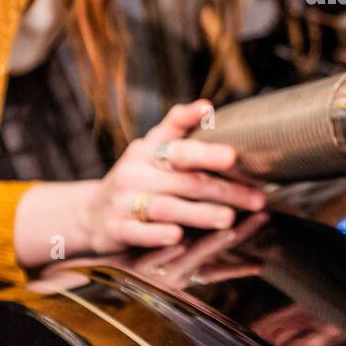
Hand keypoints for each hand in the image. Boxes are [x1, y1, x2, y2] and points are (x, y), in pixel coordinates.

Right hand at [77, 100, 265, 254]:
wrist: (90, 212)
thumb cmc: (136, 180)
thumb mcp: (151, 152)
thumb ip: (179, 132)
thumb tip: (209, 109)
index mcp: (148, 150)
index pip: (175, 137)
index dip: (196, 131)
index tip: (218, 128)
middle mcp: (135, 171)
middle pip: (184, 178)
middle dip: (223, 187)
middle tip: (254, 196)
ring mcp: (123, 200)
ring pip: (166, 206)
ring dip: (199, 213)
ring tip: (228, 218)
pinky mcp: (115, 228)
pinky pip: (138, 231)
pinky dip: (158, 234)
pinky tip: (178, 236)